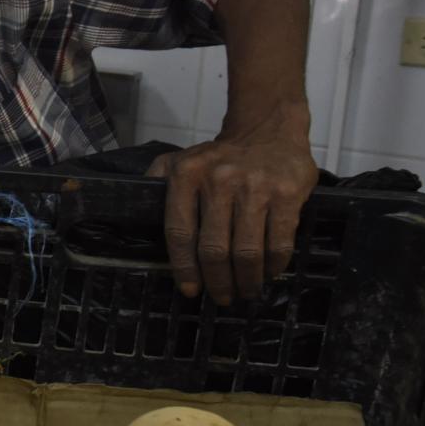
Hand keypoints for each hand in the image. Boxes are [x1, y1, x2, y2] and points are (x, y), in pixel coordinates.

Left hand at [147, 110, 316, 304]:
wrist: (269, 129)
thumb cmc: (221, 156)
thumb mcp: (180, 159)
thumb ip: (157, 181)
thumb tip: (137, 212)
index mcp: (187, 174)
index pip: (179, 232)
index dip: (183, 268)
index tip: (189, 290)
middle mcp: (219, 180)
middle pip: (213, 249)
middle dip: (217, 281)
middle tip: (222, 296)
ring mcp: (255, 187)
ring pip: (246, 251)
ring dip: (246, 280)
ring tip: (246, 291)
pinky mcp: (287, 194)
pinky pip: (279, 242)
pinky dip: (273, 266)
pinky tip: (268, 273)